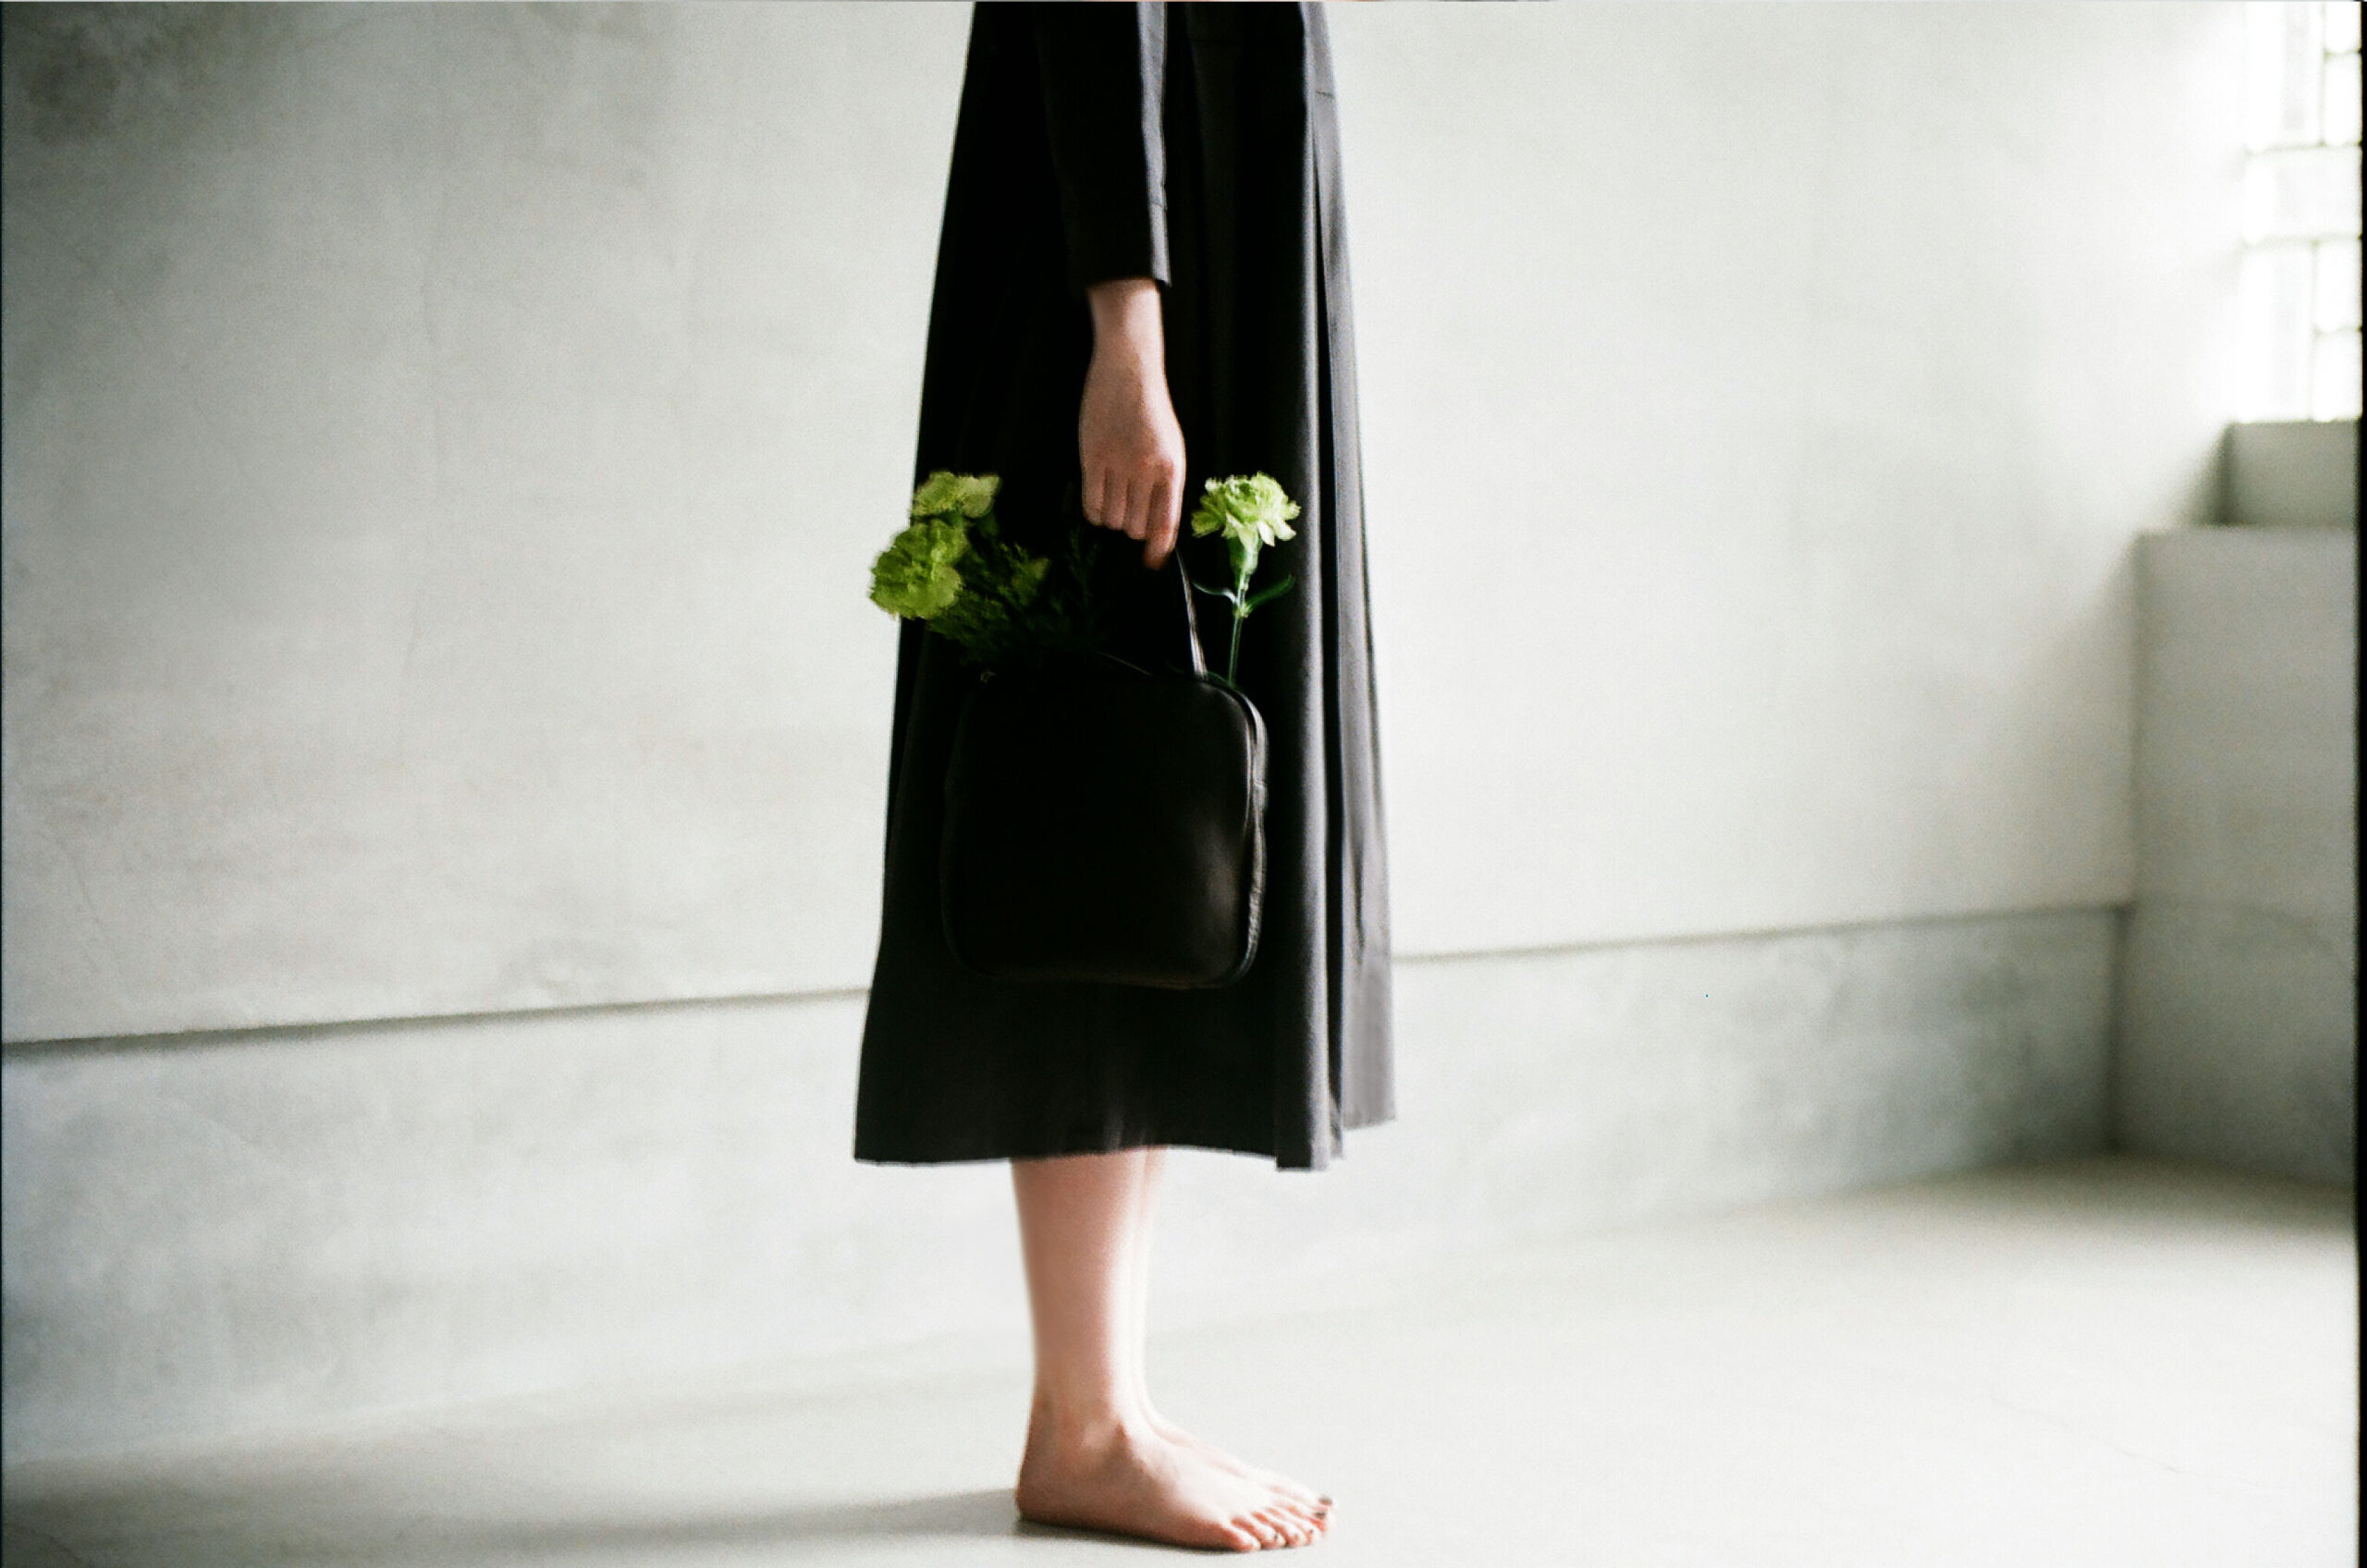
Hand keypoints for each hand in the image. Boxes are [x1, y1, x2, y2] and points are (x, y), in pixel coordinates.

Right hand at [1079, 277, 1185, 568]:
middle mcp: (1147, 471)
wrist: (1130, 371)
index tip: (1150, 563)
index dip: (1158, 549)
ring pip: (1113, 519)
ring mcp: (1119, 464)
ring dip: (1111, 518)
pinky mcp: (1093, 457)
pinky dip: (1093, 512)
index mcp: (1172, 470)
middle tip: (1127, 512)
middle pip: (1136, 527)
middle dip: (1131, 527)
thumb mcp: (1171, 448)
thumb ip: (1165, 485)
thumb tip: (1156, 529)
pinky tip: (1096, 501)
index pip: (1166, 524)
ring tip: (1112, 501)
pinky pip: (1091, 504)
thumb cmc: (1152, 412)